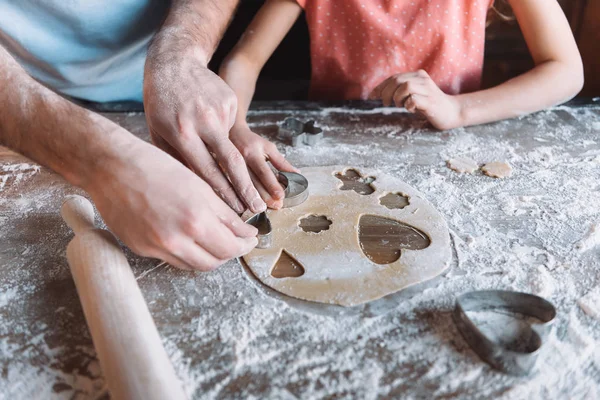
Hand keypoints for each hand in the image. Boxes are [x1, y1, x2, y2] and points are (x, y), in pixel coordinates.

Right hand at [85, 137, 257, 270]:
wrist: (111, 167)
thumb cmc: (153, 166)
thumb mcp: (197, 184)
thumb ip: (221, 211)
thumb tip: (241, 228)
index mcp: (197, 216)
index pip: (234, 242)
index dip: (246, 241)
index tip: (251, 237)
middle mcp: (179, 237)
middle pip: (219, 260)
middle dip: (233, 252)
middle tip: (239, 243)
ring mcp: (159, 247)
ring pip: (197, 266)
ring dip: (212, 257)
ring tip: (217, 244)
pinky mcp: (143, 250)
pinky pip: (175, 261)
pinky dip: (189, 256)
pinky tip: (193, 242)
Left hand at [143, 47, 265, 213]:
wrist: (174, 64)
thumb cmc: (160, 103)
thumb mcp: (158, 133)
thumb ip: (177, 160)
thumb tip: (198, 189)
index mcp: (182, 134)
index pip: (207, 171)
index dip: (224, 193)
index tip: (236, 209)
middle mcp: (203, 122)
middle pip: (231, 162)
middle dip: (247, 189)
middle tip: (259, 208)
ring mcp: (220, 110)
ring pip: (236, 146)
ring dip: (244, 165)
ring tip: (257, 181)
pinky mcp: (230, 102)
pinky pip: (233, 128)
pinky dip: (228, 136)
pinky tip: (214, 127)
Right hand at [230, 124, 299, 208]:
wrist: (230, 134)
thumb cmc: (251, 142)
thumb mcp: (268, 147)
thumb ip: (281, 162)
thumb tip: (297, 174)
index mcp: (252, 153)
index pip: (264, 171)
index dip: (272, 185)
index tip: (281, 196)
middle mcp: (239, 160)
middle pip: (252, 183)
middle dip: (265, 197)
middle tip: (277, 206)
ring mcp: (227, 168)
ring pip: (241, 188)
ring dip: (253, 200)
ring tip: (264, 208)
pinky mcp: (221, 173)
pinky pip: (231, 189)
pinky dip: (240, 198)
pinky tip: (247, 205)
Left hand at [370, 70, 463, 129]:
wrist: (452, 112)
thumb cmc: (429, 105)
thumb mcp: (413, 94)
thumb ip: (399, 91)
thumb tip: (377, 94)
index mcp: (417, 76)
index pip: (393, 78)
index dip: (380, 87)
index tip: (371, 97)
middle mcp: (422, 79)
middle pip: (397, 80)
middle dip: (386, 93)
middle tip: (386, 104)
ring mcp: (428, 90)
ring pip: (405, 86)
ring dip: (397, 98)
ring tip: (400, 105)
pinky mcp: (431, 102)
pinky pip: (414, 99)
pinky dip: (408, 105)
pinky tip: (410, 109)